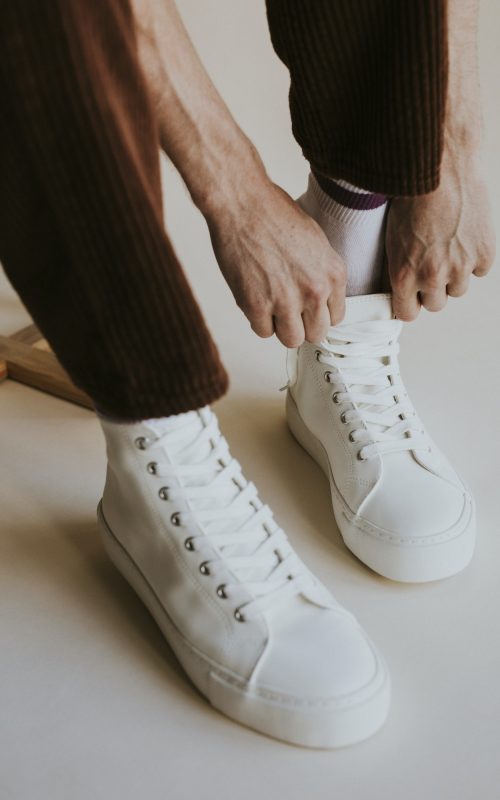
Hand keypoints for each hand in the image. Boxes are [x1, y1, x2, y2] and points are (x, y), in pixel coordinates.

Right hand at [205, 175, 345, 346]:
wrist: (242, 204)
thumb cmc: (274, 214)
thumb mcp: (315, 242)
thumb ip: (320, 274)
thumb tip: (318, 300)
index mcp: (334, 274)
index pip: (335, 317)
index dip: (317, 313)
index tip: (305, 308)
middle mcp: (315, 290)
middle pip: (315, 333)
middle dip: (301, 325)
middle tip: (286, 310)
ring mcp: (286, 300)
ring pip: (291, 339)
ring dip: (280, 327)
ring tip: (270, 305)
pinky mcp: (257, 305)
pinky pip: (263, 332)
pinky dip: (257, 319)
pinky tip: (254, 297)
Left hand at [385, 146, 494, 319]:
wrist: (440, 168)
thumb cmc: (409, 197)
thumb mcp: (391, 238)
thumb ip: (400, 268)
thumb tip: (403, 287)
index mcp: (403, 275)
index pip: (407, 313)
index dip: (410, 303)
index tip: (411, 295)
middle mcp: (432, 277)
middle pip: (436, 305)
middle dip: (433, 289)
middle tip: (431, 266)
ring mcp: (461, 267)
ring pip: (459, 289)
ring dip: (455, 274)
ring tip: (448, 247)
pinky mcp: (484, 254)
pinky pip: (480, 269)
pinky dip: (475, 257)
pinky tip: (466, 237)